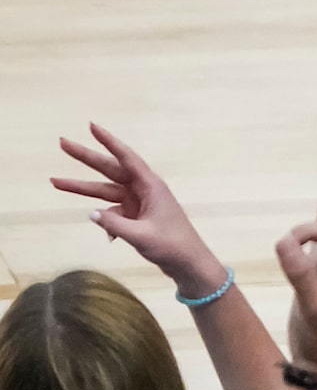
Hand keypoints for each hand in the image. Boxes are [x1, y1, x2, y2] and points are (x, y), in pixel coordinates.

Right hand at [52, 124, 221, 297]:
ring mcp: (138, 202)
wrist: (189, 263)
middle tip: (62, 143)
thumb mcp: (141, 236)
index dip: (108, 141)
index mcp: (150, 186)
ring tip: (54, 182)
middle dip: (86, 157)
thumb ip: (114, 224)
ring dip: (82, 188)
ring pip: (105, 191)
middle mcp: (143, 189)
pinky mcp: (135, 216)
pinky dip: (107, 223)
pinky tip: (110, 237)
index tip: (91, 126)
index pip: (126, 158)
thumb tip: (91, 213)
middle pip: (109, 169)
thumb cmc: (172, 246)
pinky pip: (112, 214)